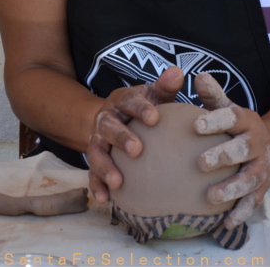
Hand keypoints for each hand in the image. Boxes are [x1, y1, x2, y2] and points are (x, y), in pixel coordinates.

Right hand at [87, 66, 183, 203]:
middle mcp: (106, 119)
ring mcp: (97, 139)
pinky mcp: (94, 158)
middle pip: (110, 127)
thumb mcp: (152, 93)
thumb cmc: (141, 106)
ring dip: (105, 166)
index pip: (130, 101)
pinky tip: (104, 199)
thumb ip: (165, 85)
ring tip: (118, 182)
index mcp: (122, 100)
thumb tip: (178, 71)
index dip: (141, 109)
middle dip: (122, 138)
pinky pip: (91, 173)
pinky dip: (95, 185)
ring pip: (96, 152)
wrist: (109, 116)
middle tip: (137, 150)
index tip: (155, 118)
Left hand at [194, 73, 269, 229]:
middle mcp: (257, 144)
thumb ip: (213, 95)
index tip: (195, 125)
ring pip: (250, 179)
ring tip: (212, 196)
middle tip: (201, 163)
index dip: (216, 122)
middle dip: (223, 156)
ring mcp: (261, 168)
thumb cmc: (236, 126)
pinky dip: (241, 213)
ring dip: (232, 188)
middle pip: (243, 149)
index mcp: (247, 120)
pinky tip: (226, 223)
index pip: (232, 117)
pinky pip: (253, 202)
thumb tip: (198, 75)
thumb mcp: (228, 107)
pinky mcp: (262, 189)